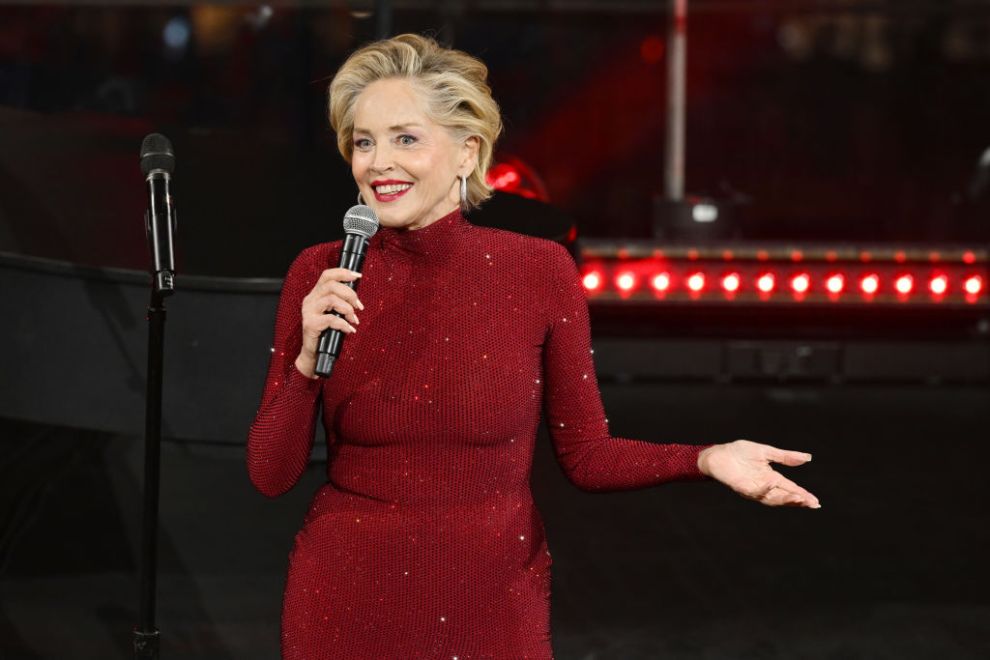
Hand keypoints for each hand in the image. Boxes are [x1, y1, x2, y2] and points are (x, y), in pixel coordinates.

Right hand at [295, 268, 363, 377]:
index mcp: (316, 294)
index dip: (343, 273)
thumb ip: (341, 302)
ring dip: (347, 309)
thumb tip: (357, 297)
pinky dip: (343, 324)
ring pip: (331, 299)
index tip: (358, 276)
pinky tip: (349, 330)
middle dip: (350, 294)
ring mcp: (308, 312)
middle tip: (358, 306)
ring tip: (354, 319)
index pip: (327, 275)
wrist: (315, 353)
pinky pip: (331, 319)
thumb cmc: (327, 332)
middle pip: (331, 285)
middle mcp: (310, 300)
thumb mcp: (334, 313)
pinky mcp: (310, 324)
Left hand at [697, 440, 819, 508]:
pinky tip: (772, 484)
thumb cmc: (740, 452)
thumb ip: (785, 457)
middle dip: (798, 501)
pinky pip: (755, 492)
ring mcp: (754, 489)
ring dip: (785, 500)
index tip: (815, 501)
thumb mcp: (766, 452)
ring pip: (772, 499)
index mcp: (772, 478)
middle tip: (811, 503)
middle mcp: (764, 486)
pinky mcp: (742, 488)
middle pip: (784, 497)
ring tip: (799, 499)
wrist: (718, 454)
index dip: (803, 495)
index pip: (790, 488)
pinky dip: (765, 489)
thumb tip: (808, 457)